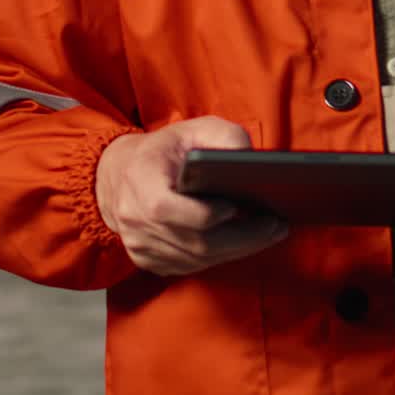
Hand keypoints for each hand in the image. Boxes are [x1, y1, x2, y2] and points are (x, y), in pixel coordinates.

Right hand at [95, 115, 287, 275]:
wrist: (119, 175)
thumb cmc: (163, 150)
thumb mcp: (194, 129)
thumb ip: (224, 136)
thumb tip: (250, 158)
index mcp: (140, 182)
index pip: (169, 210)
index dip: (205, 213)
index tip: (237, 205)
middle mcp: (134, 220)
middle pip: (193, 241)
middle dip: (241, 237)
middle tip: (275, 226)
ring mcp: (140, 246)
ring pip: (196, 259)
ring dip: (237, 250)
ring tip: (269, 233)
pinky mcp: (148, 261)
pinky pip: (191, 266)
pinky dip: (221, 256)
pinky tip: (244, 242)